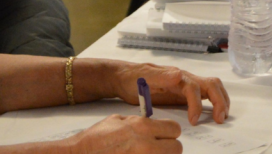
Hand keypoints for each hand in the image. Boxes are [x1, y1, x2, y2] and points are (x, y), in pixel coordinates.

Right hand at [68, 115, 182, 153]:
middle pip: (177, 148)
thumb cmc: (95, 139)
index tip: (164, 136)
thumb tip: (151, 126)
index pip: (174, 129)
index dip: (170, 133)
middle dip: (169, 148)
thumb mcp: (116, 120)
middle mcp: (147, 146)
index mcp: (142, 127)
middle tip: (158, 149)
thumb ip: (137, 122)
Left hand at [109, 62, 230, 125]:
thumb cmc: (132, 78)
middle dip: (219, 100)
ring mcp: (186, 85)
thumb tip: (179, 74)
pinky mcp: (184, 93)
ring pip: (212, 88)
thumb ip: (160, 76)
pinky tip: (214, 114)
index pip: (194, 88)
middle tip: (220, 119)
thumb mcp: (142, 77)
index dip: (196, 104)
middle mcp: (185, 78)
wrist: (124, 78)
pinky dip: (214, 103)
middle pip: (211, 84)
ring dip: (221, 101)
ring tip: (222, 117)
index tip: (193, 121)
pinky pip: (205, 95)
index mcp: (176, 76)